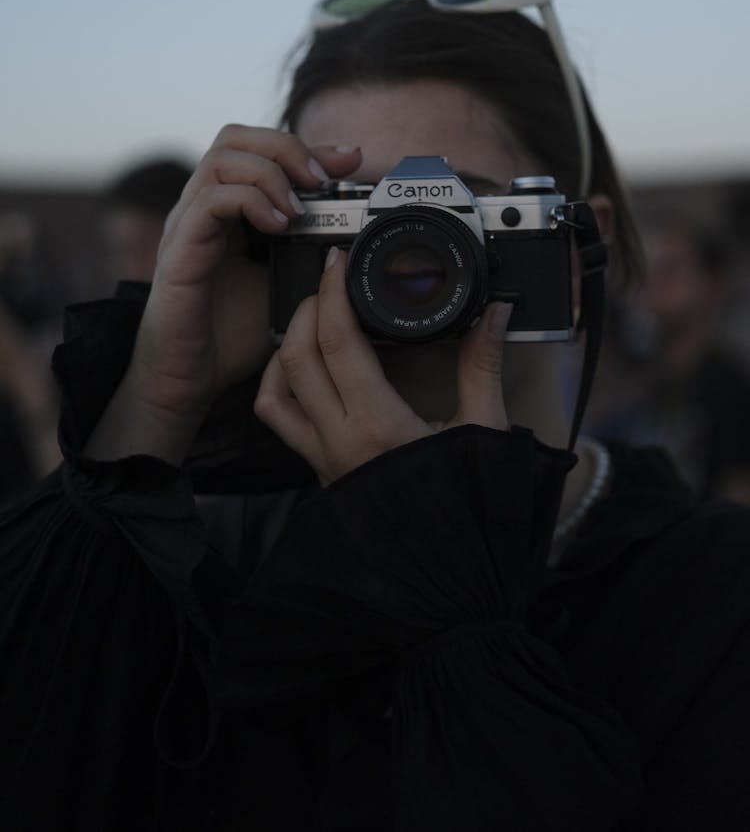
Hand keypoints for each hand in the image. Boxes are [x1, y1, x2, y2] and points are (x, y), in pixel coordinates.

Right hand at [85, 126, 360, 464]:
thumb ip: (311, 254)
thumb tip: (355, 233)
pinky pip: (210, 200)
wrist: (190, 379)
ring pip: (222, 158)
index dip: (306, 146)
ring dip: (271, 173)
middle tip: (322, 178)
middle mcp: (202, 207)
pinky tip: (279, 227)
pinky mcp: (179, 249)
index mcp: (228, 209)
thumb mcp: (286, 285)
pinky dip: (250, 202)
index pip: (259, 149)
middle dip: (286, 147)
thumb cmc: (232, 334)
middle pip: (235, 137)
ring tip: (300, 209)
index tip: (351, 159)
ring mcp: (187, 224)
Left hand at [254, 246, 510, 483]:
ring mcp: (322, 458)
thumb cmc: (470, 508)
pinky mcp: (318, 469)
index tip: (338, 261)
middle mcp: (338, 441)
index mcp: (377, 426)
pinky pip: (278, 420)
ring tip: (316, 318)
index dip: (332, 293)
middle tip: (331, 280)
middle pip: (297, 355)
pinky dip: (279, 384)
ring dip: (289, 343)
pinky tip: (302, 367)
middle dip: (309, 306)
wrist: (449, 575)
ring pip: (277, 386)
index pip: (336, 342)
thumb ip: (483, 364)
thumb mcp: (484, 430)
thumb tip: (496, 311)